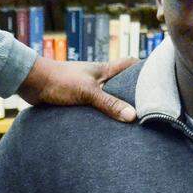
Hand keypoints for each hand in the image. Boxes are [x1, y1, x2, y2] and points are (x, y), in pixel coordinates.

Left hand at [16, 57, 138, 121]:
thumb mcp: (87, 92)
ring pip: (107, 97)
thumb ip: (109, 103)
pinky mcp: (76, 100)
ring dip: (115, 107)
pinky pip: (94, 108)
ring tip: (131, 123)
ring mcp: (86, 89)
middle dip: (133, 93)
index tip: (159, 76)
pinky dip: (101, 116)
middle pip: (121, 83)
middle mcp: (97, 78)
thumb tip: (133, 117)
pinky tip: (106, 128)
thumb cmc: (59, 80)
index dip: (144, 68)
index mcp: (103, 70)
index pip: (129, 64)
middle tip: (149, 107)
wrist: (32, 83)